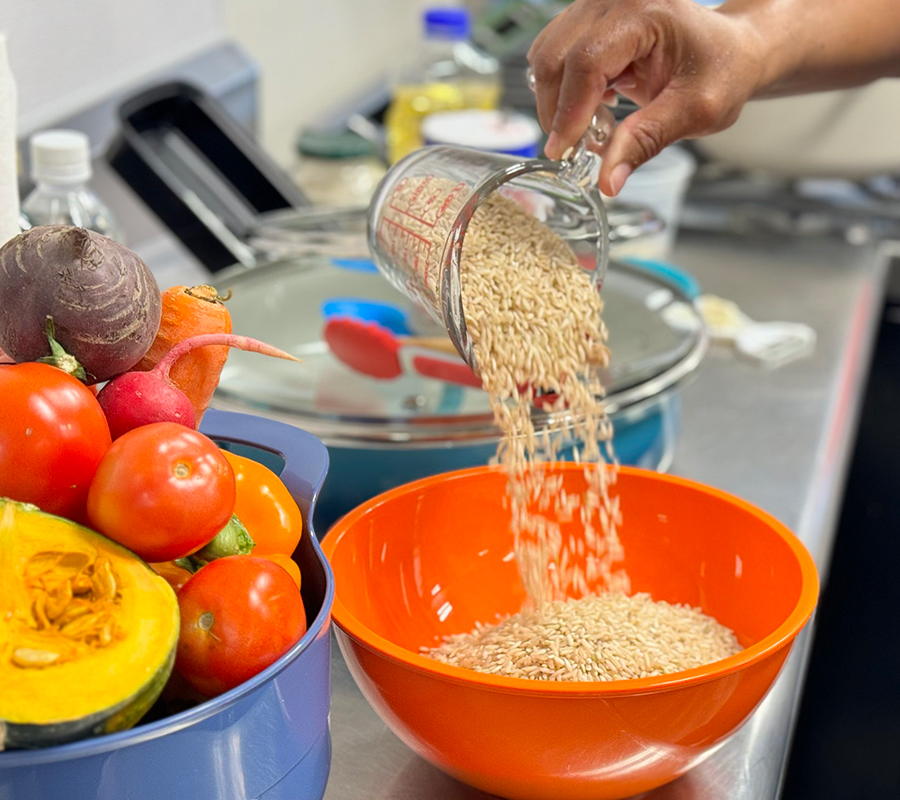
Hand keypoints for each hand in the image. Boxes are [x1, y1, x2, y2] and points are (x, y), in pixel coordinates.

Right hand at [528, 0, 763, 194]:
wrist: (731, 49)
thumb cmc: (722, 71)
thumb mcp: (694, 113)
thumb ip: (645, 142)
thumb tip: (607, 181)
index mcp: (645, 11)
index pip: (586, 60)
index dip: (570, 111)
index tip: (564, 151)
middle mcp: (613, 0)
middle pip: (554, 57)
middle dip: (557, 111)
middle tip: (576, 148)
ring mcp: (596, 7)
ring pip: (545, 57)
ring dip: (557, 101)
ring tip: (593, 124)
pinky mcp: (587, 21)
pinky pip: (553, 57)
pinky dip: (562, 90)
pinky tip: (595, 105)